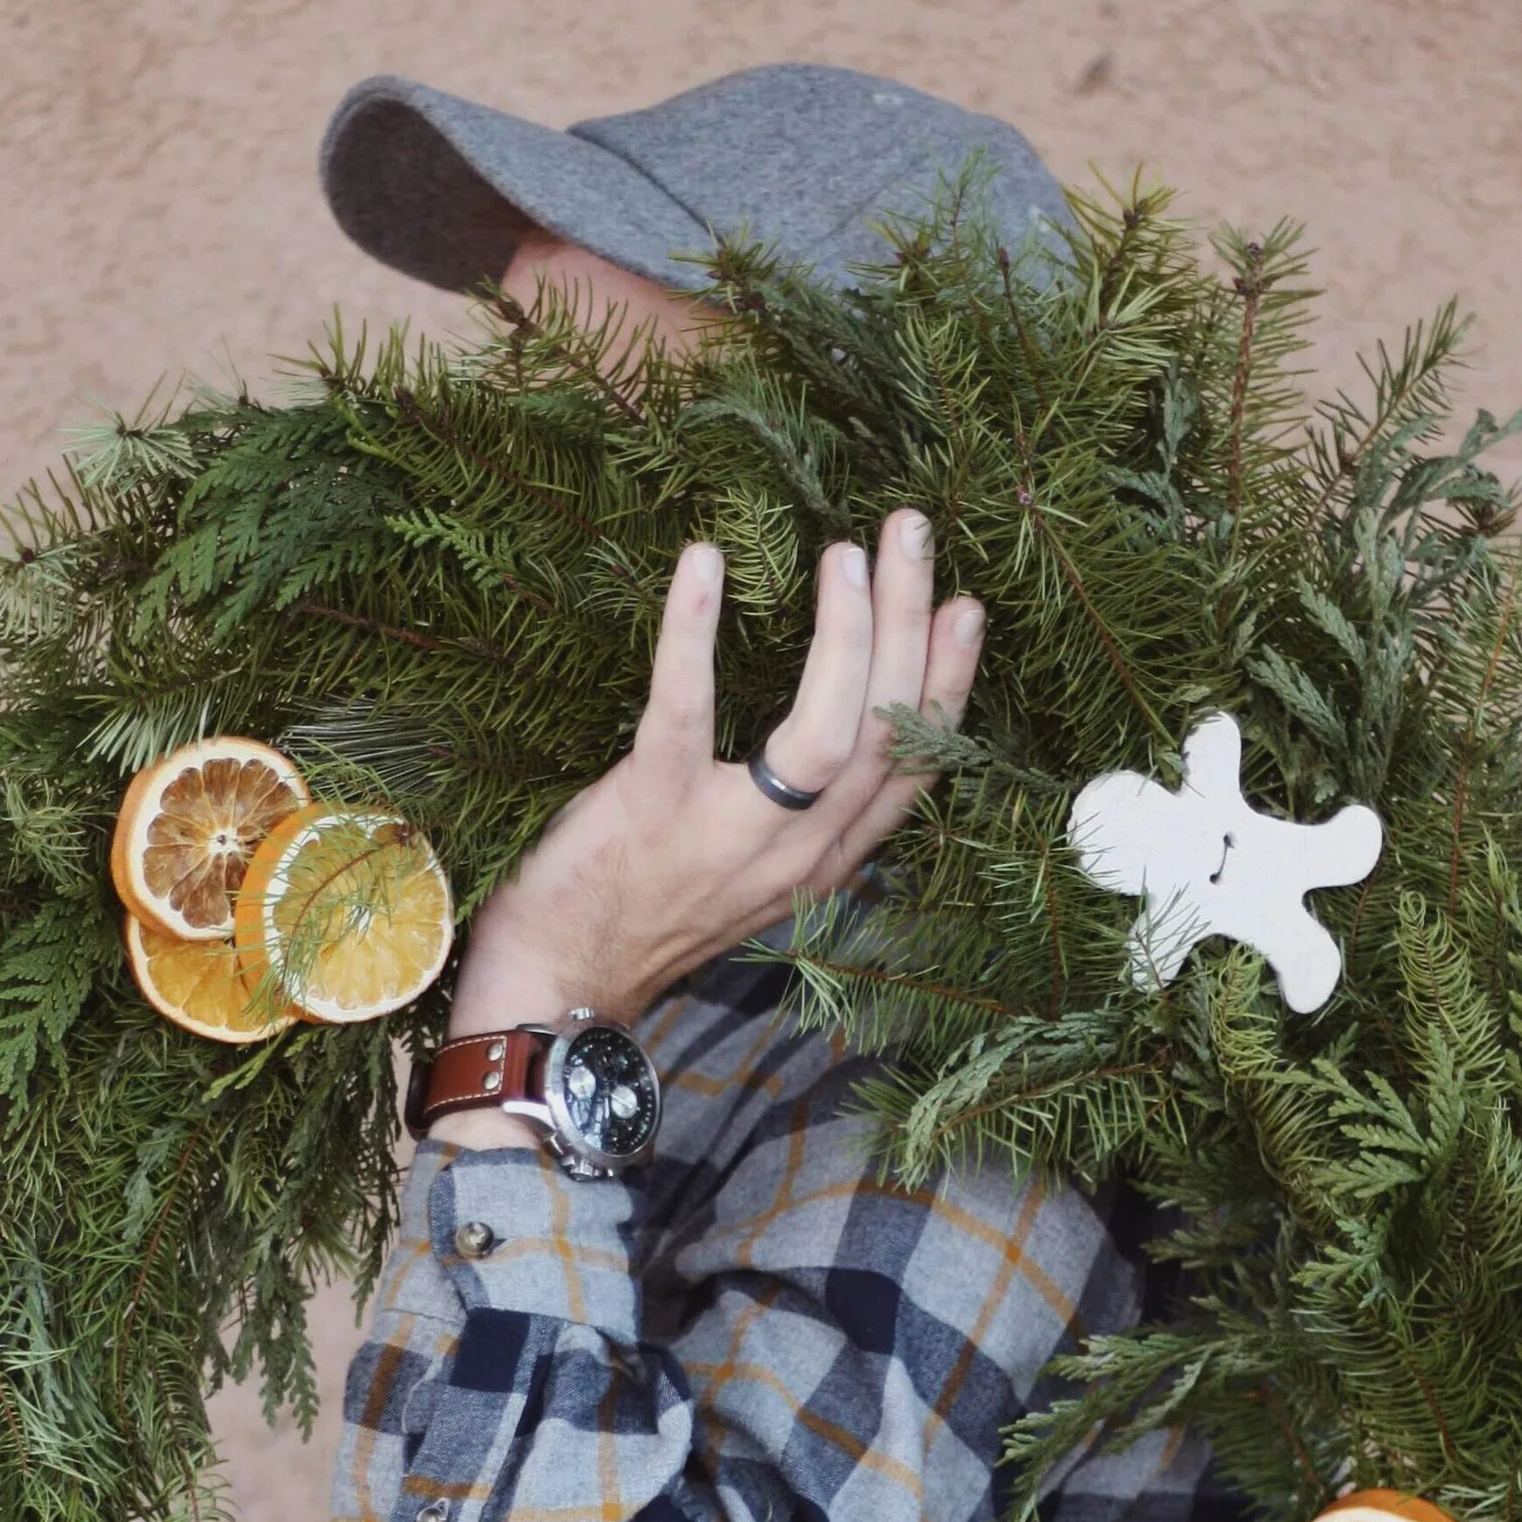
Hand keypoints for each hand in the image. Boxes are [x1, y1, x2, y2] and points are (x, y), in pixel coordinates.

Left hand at [431, 511, 981, 1135]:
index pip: (913, 771)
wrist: (559, 987)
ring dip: (847, 635)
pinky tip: (703, 562)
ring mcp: (728, 835)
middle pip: (884, 737)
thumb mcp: (748, 877)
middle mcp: (794, 855)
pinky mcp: (652, 807)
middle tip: (909, 534)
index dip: (948, 688)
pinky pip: (684, 710)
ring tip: (846, 553)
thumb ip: (798, 820)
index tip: (963, 608)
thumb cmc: (643, 915)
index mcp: (821, 863)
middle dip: (910, 628)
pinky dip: (693, 632)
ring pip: (824, 736)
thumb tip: (826, 735)